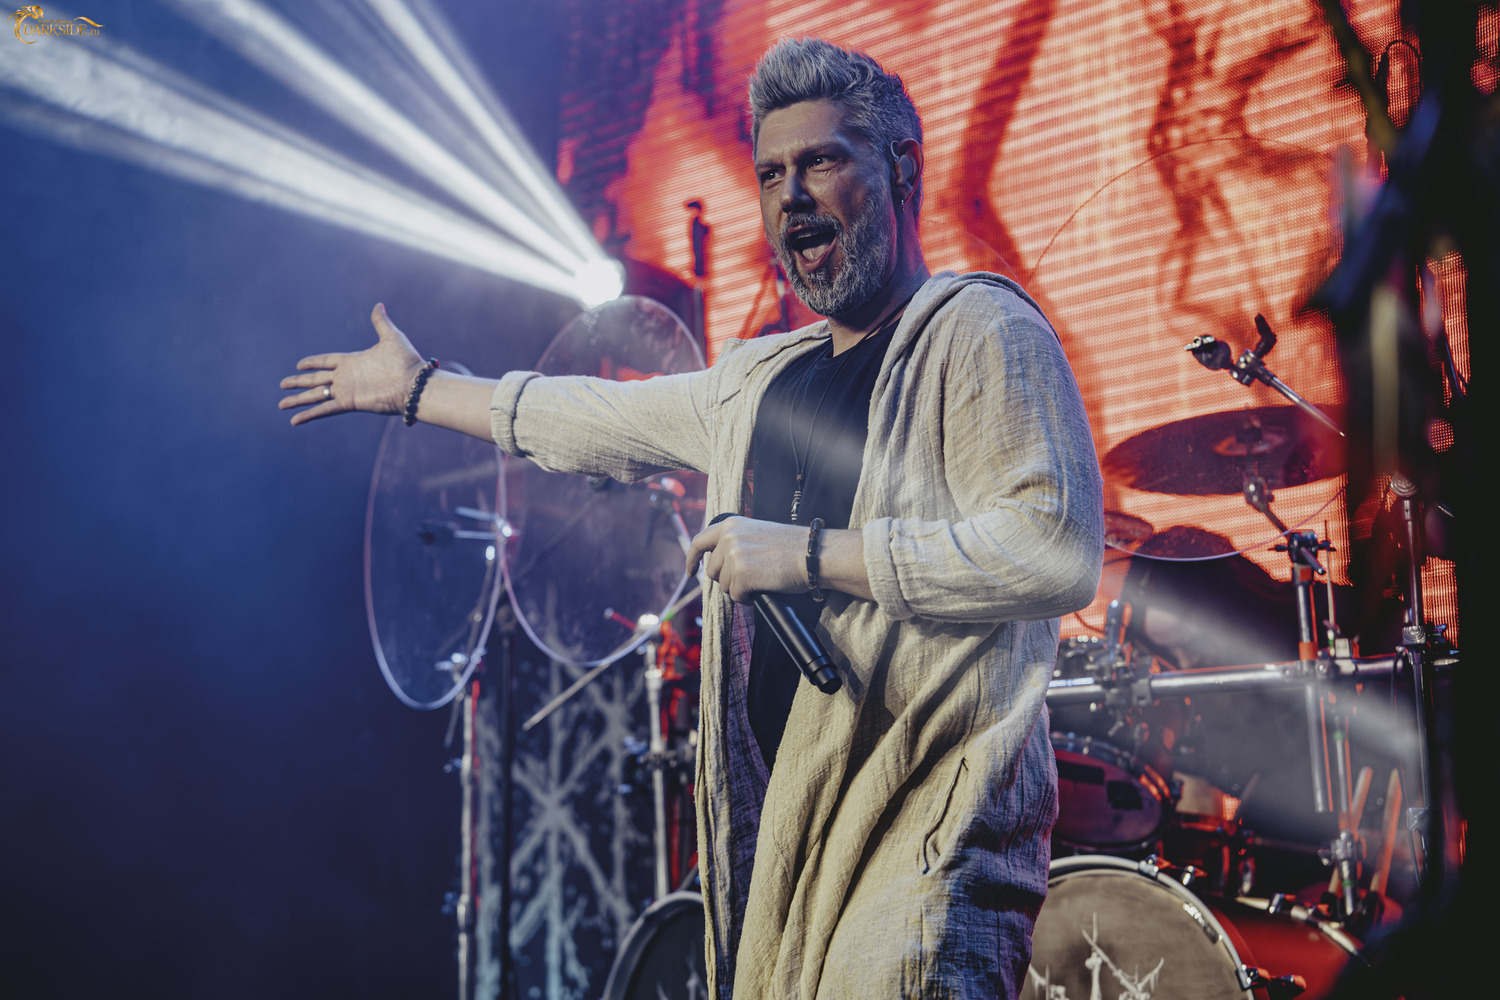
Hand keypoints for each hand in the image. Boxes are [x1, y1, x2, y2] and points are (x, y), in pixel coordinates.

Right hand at [279, 303, 422, 424]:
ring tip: (281, 405)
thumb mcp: (391, 337)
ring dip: (298, 400)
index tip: (298, 365)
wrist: (415, 384)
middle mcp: (347, 377)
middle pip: (315, 379)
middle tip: (282, 384)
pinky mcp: (350, 403)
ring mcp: (347, 390)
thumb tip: (378, 305)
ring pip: (316, 395)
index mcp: (353, 361)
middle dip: (298, 382)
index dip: (312, 363)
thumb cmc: (406, 361)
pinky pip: (324, 409)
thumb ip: (381, 322)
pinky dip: (310, 415)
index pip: (326, 361)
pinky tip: (295, 421)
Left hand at [686, 516, 808, 603]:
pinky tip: (762, 588)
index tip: (690, 571)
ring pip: (723, 585)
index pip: (699, 541)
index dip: (691, 559)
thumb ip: (736, 541)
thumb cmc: (792, 546)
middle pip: (711, 571)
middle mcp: (728, 538)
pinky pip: (735, 596)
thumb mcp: (758, 532)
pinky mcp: (741, 575)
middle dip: (726, 579)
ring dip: (739, 588)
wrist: (813, 554)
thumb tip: (721, 562)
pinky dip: (748, 598)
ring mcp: (733, 556)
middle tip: (748, 578)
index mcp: (731, 525)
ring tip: (760, 579)